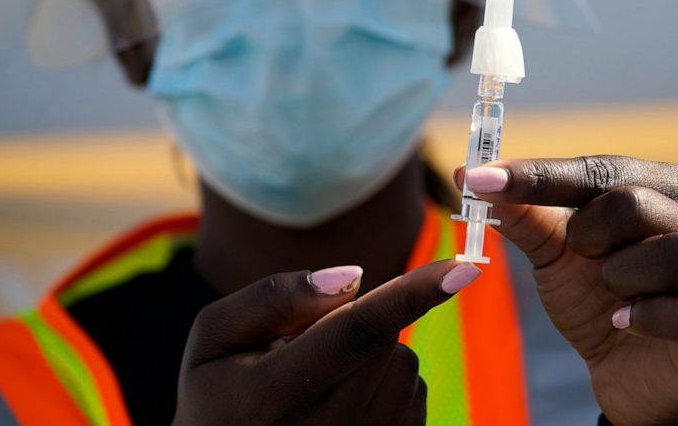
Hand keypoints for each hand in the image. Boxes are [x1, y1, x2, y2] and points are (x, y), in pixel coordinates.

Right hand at [173, 260, 480, 424]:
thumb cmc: (217, 399)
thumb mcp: (213, 340)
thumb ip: (274, 298)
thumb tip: (353, 277)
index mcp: (272, 396)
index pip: (357, 331)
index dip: (412, 295)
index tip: (463, 269)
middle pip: (383, 337)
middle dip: (358, 321)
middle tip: (304, 349)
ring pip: (401, 363)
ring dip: (373, 355)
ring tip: (317, 386)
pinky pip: (410, 393)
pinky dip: (385, 385)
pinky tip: (340, 409)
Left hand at [459, 156, 677, 425]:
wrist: (633, 375)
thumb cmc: (598, 298)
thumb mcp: (554, 254)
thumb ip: (522, 216)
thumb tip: (466, 178)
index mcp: (659, 183)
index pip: (595, 169)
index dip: (534, 176)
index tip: (478, 180)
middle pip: (632, 203)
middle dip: (589, 235)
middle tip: (581, 256)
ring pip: (667, 252)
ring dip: (619, 278)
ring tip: (611, 295)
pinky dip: (644, 318)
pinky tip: (623, 323)